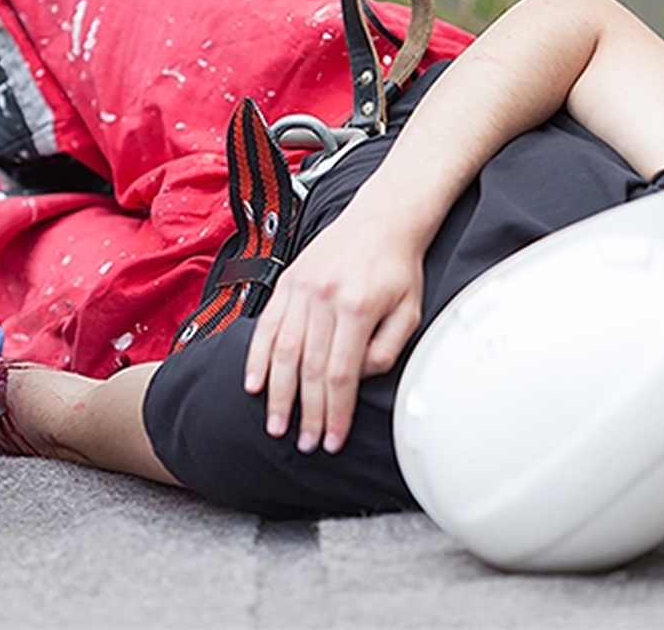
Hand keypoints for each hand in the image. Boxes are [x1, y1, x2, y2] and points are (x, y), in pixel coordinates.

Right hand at [243, 211, 423, 454]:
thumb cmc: (396, 268)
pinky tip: (253, 383)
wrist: (380, 221)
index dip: (335, 413)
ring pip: (282, 351)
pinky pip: (266, 326)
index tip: (332, 439)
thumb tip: (359, 378)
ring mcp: (300, 289)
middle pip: (309, 369)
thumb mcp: (410, 311)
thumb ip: (387, 350)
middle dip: (305, 412)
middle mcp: (324, 298)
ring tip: (276, 424)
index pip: (342, 374)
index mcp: (358, 307)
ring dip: (276, 393)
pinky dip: (256, 358)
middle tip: (303, 442)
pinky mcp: (286, 283)